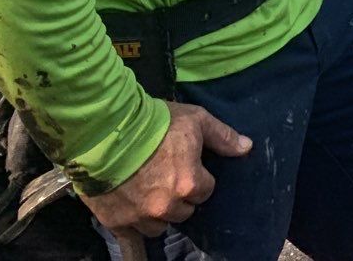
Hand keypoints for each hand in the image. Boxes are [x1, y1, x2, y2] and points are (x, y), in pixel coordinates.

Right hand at [80, 102, 251, 236]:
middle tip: (168, 178)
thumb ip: (223, 137)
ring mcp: (139, 216)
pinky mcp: (115, 221)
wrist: (105, 129)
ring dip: (159, 212)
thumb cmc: (155, 121)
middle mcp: (166, 206)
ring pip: (160, 225)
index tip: (188, 166)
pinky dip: (135, 222)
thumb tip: (247, 148)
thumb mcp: (196, 120)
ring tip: (151, 192)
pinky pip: (133, 232)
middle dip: (180, 197)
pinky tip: (133, 206)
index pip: (205, 190)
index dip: (198, 178)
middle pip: (184, 211)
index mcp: (189, 184)